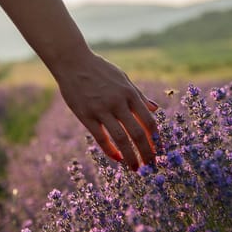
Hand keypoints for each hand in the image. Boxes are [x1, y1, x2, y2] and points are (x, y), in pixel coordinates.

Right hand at [54, 52, 158, 170]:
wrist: (73, 62)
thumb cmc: (99, 69)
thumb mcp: (123, 78)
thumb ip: (139, 95)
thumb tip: (155, 109)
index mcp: (129, 93)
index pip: (149, 121)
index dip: (156, 138)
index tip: (159, 150)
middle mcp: (118, 102)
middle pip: (138, 133)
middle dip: (147, 152)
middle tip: (152, 166)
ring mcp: (102, 110)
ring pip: (121, 139)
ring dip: (131, 157)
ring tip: (135, 168)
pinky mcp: (86, 116)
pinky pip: (101, 138)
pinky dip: (111, 151)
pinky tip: (117, 158)